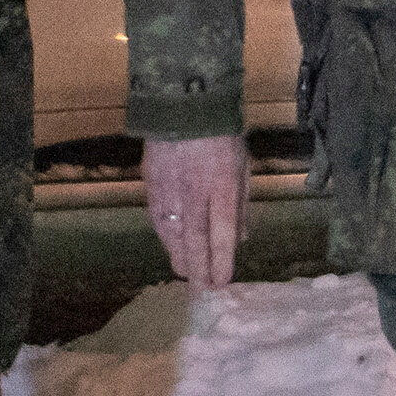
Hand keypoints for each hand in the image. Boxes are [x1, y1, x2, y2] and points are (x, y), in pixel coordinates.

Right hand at [143, 132, 246, 289]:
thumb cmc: (221, 137)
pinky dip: (165, 238)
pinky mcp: (152, 184)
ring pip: (173, 233)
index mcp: (222, 185)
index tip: (222, 282)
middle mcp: (194, 191)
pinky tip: (170, 249)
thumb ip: (241, 205)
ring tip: (187, 275)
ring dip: (180, 257)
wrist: (184, 104)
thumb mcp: (243, 167)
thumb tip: (241, 239)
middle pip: (195, 239)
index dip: (222, 261)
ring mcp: (170, 188)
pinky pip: (158, 219)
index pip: (222, 232)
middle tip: (202, 291)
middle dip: (199, 268)